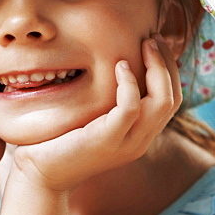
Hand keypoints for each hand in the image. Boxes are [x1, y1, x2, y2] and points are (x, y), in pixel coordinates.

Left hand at [12, 35, 181, 191]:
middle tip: (152, 38)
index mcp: (139, 135)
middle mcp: (139, 141)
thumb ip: (108, 101)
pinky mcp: (107, 140)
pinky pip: (130, 108)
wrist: (41, 175)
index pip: (171, 100)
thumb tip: (113, 65)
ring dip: (157, 68)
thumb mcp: (91, 119)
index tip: (155, 45)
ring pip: (161, 102)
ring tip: (145, 44)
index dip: (169, 70)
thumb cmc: (61, 142)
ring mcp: (126, 143)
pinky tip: (119, 65)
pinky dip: (129, 83)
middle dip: (167, 64)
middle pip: (172, 99)